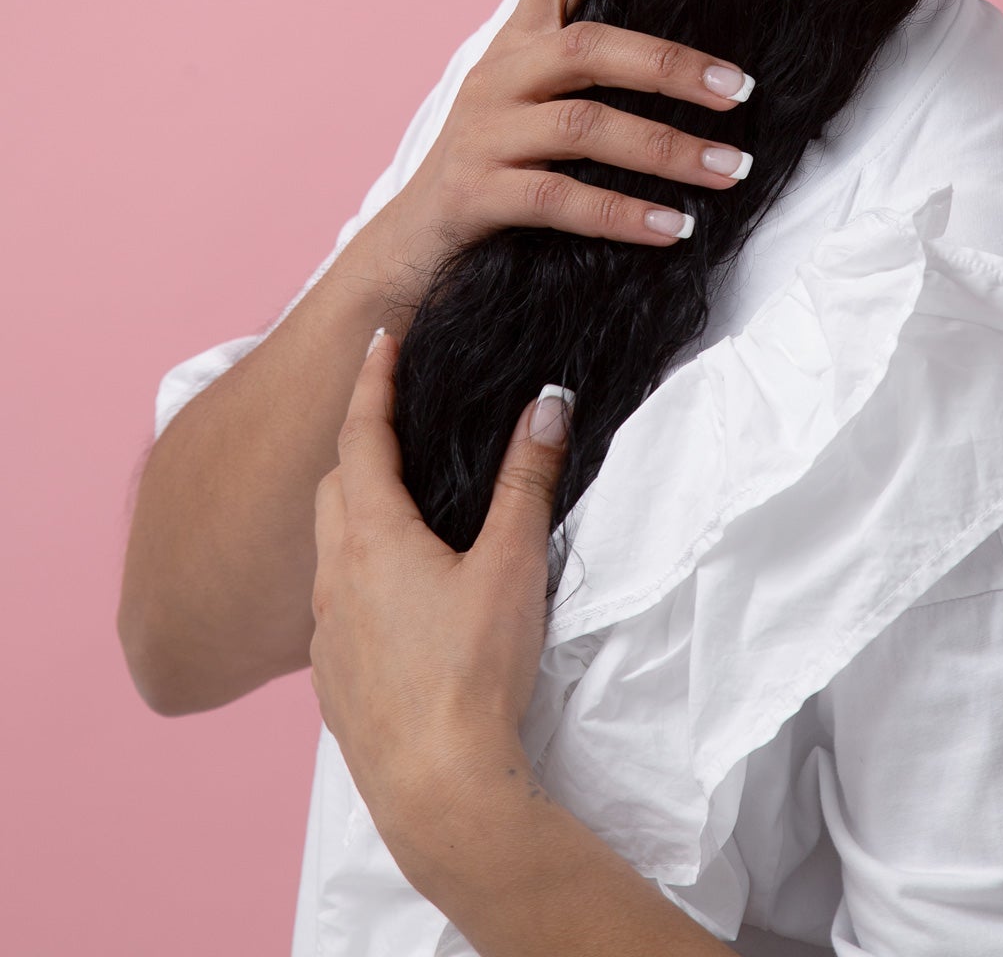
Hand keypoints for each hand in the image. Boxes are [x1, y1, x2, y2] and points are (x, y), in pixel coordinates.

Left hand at [310, 329, 570, 854]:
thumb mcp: (511, 565)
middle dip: (359, 447)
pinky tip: (397, 598)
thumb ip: (527, 480)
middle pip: (334, 488)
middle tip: (395, 422)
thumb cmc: (473, 675)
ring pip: (330, 550)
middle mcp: (334, 577)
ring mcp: (325, 634)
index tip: (378, 340)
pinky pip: (334, 606)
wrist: (437, 791)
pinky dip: (359, 577)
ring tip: (400, 508)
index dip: (371, 382)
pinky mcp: (333, 682)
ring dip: (356, 516)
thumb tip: (547, 405)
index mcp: (371, 536)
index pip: (360, 435)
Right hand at [377, 0, 755, 273]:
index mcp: (517, 43)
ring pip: (585, 128)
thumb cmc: (495, 169)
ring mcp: (483, 133)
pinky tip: (676, 228)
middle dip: (672, 67)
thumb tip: (693, 55)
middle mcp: (497, 76)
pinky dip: (625, 214)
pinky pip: (562, 200)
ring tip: (731, 170)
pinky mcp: (477, 194)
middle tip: (742, 91)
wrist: (413, 246)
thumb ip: (592, 74)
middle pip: (589, 47)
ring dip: (667, 151)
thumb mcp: (535, 105)